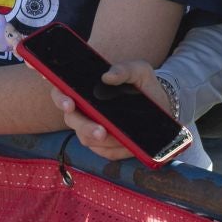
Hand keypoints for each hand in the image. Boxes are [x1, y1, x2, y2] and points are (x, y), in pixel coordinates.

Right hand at [54, 59, 168, 160]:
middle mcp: (83, 110)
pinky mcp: (105, 146)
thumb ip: (124, 69)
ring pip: (86, 139)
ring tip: (119, 137)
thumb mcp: (139, 71)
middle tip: (101, 132)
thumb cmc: (143, 84)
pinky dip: (115, 150)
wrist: (161, 105)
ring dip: (101, 141)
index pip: (61, 92)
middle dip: (85, 127)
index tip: (70, 104)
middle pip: (72, 120)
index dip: (60, 98)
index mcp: (84, 89)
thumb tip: (108, 76)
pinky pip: (104, 152)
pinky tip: (127, 144)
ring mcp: (92, 129)